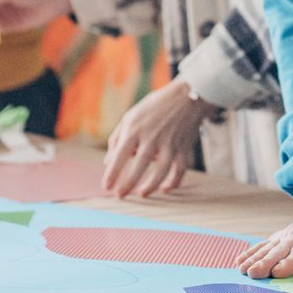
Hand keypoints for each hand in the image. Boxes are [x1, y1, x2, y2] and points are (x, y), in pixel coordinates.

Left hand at [102, 79, 213, 197]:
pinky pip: (180, 169)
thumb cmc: (154, 106)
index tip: (106, 187)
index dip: (112, 172)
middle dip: (128, 183)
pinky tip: (165, 189)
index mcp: (135, 128)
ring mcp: (170, 143)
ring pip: (161, 171)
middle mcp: (152, 137)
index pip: (120, 154)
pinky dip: (174, 182)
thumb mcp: (130, 116)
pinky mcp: (183, 147)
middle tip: (120, 195)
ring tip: (141, 194)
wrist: (186, 96)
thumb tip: (107, 162)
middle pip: (139, 166)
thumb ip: (117, 138)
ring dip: (151, 186)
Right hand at [235, 214, 292, 278]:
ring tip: (243, 270)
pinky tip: (239, 261)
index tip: (277, 273)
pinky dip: (250, 252)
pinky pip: (263, 244)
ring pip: (269, 247)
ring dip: (255, 258)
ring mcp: (286, 233)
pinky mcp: (279, 237)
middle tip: (254, 274)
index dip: (290, 262)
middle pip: (281, 250)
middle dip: (267, 262)